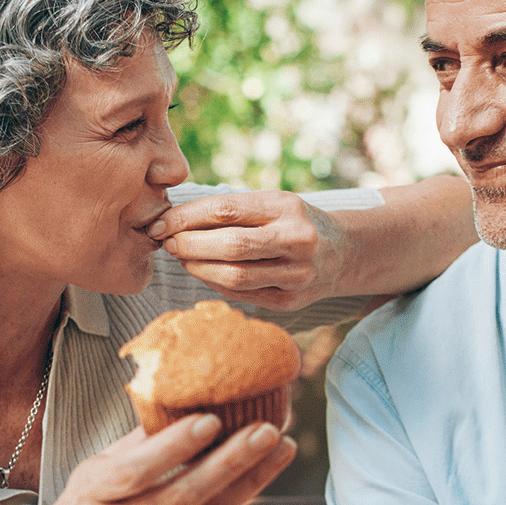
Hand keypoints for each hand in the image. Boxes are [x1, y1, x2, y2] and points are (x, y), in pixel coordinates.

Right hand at [10, 415, 296, 504]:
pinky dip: (233, 502)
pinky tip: (256, 477)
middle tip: (266, 430)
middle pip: (181, 495)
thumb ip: (134, 445)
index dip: (174, 447)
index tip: (211, 419)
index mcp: (93, 495)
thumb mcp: (91, 475)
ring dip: (248, 482)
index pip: (135, 471)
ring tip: (279, 449)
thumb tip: (177, 400)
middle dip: (231, 461)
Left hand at [152, 191, 347, 311]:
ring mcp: (296, 275)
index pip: (225, 210)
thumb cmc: (293, 222)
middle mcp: (296, 240)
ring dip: (197, 268)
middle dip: (189, 245)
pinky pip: (241, 294)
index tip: (162, 223)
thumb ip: (231, 210)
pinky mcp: (290, 301)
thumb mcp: (271, 203)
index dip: (186, 218)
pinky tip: (203, 272)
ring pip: (234, 277)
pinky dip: (214, 283)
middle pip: (230, 246)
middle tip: (168, 243)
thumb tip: (173, 220)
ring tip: (182, 257)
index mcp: (287, 206)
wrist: (343, 253)